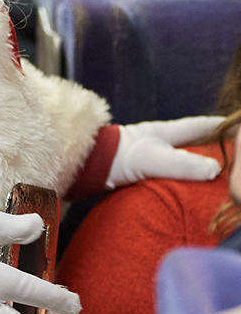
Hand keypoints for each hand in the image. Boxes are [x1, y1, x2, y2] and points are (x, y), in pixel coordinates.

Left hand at [106, 117, 223, 188]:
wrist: (87, 165)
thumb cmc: (119, 157)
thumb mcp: (153, 159)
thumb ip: (182, 165)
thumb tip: (215, 169)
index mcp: (163, 132)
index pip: (197, 126)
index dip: (216, 125)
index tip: (233, 125)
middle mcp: (157, 140)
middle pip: (190, 141)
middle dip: (208, 144)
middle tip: (227, 152)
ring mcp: (147, 154)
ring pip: (178, 156)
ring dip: (193, 163)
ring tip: (212, 173)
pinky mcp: (139, 170)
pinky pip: (168, 172)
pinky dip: (179, 178)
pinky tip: (183, 188)